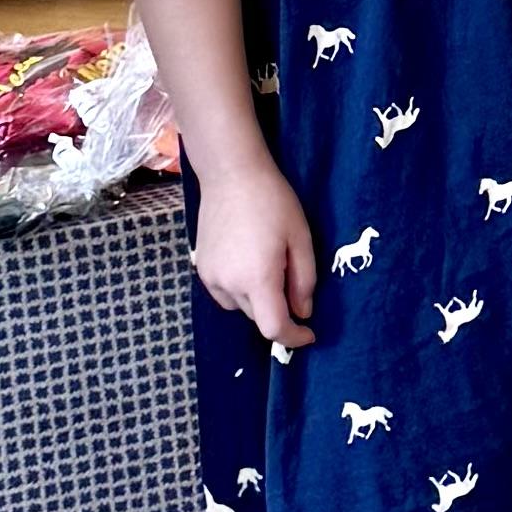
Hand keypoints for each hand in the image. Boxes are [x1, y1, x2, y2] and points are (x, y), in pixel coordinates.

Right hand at [190, 158, 316, 352]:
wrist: (231, 174)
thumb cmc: (273, 201)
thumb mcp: (300, 239)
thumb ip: (304, 281)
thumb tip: (303, 312)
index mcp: (257, 278)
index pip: (274, 328)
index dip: (294, 337)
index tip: (309, 333)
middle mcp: (229, 284)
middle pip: (258, 317)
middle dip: (279, 309)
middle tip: (292, 278)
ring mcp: (211, 278)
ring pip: (240, 307)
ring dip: (259, 299)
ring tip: (269, 264)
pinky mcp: (201, 268)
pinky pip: (225, 294)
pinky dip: (240, 290)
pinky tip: (249, 262)